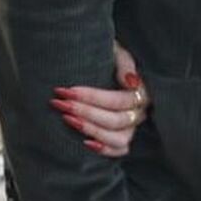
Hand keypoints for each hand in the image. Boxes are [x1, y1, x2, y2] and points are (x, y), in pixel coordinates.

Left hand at [49, 40, 149, 157]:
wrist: (103, 61)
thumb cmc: (108, 54)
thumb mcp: (116, 50)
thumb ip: (125, 62)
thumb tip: (131, 82)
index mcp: (140, 90)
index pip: (119, 100)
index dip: (92, 97)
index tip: (66, 90)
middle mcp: (139, 111)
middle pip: (116, 120)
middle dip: (85, 112)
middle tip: (59, 103)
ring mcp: (132, 126)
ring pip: (118, 138)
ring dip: (91, 130)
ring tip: (68, 119)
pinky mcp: (124, 137)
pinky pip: (120, 150)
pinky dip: (105, 149)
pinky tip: (85, 143)